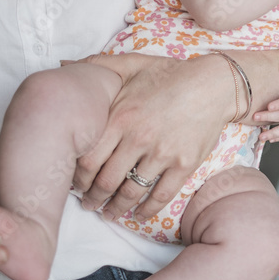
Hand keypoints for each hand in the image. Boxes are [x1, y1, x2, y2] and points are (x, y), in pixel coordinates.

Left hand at [72, 53, 228, 221]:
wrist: (213, 84)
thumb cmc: (170, 74)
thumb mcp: (132, 64)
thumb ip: (97, 66)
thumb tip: (65, 65)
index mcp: (121, 117)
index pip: (88, 159)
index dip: (78, 178)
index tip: (75, 185)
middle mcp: (138, 138)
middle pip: (106, 180)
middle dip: (93, 198)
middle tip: (88, 205)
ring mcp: (162, 153)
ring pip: (131, 191)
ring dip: (117, 208)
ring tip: (109, 213)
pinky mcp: (184, 164)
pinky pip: (161, 195)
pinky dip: (148, 210)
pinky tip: (140, 215)